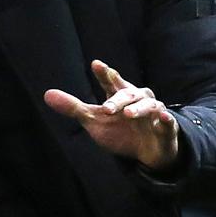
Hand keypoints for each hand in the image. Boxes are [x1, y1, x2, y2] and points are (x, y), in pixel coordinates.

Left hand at [44, 60, 179, 170]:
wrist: (147, 152)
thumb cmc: (120, 129)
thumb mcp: (94, 120)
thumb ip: (73, 108)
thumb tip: (47, 94)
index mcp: (120, 95)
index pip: (111, 82)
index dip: (104, 73)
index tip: (96, 64)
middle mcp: (138, 99)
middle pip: (128, 94)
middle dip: (118, 100)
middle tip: (106, 109)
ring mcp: (153, 113)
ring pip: (148, 105)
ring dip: (138, 108)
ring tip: (128, 114)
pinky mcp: (166, 128)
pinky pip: (168, 122)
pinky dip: (166, 118)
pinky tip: (162, 117)